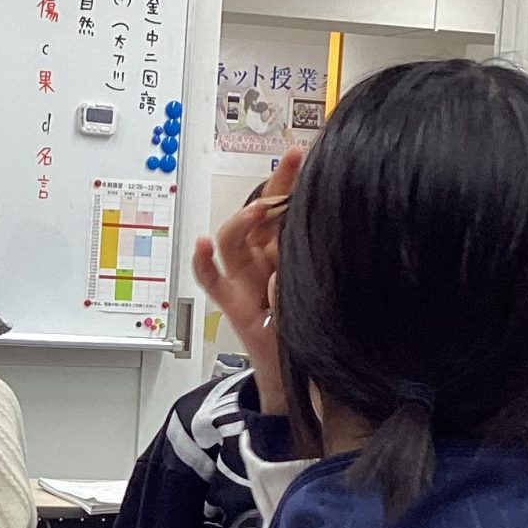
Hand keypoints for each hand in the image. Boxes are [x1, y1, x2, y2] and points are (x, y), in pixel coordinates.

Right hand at [192, 145, 301, 409]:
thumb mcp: (324, 288)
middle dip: (273, 188)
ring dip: (242, 221)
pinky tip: (203, 245)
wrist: (300, 373)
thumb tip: (322, 238)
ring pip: (232, 239)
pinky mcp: (231, 300)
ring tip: (257, 211)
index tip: (307, 155)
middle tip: (289, 170)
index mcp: (287, 249)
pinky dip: (203, 261)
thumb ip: (320, 267)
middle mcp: (264, 257)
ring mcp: (244, 277)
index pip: (288, 206)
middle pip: (259, 213)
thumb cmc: (313, 327)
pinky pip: (210, 279)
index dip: (294, 178)